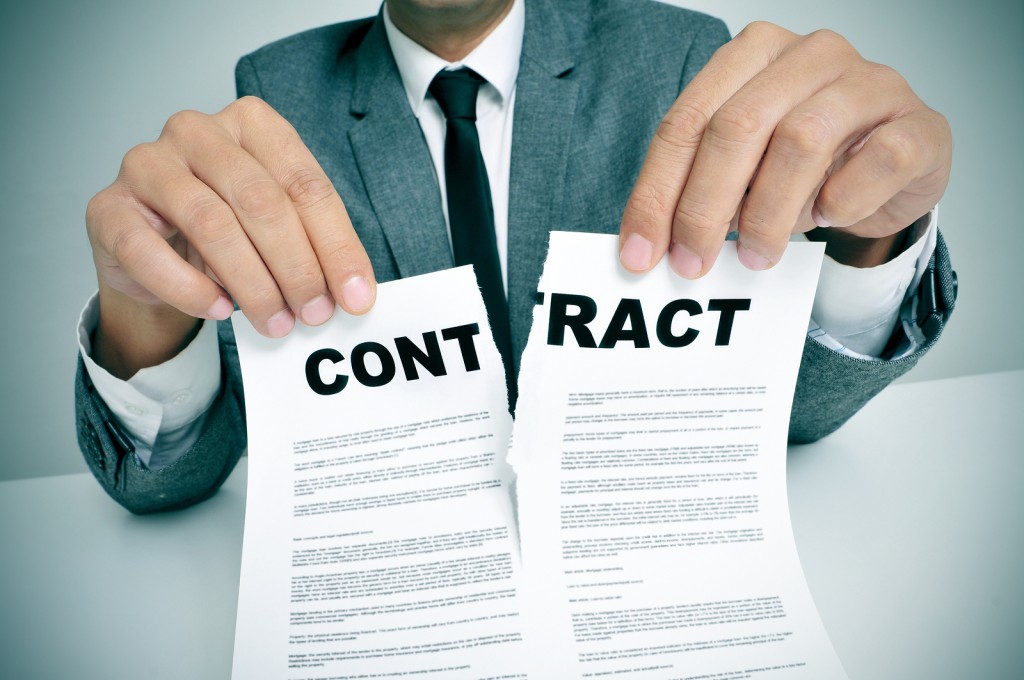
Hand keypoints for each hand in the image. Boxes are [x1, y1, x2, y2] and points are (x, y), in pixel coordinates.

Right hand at [87, 97, 375, 373]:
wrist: (155, 254)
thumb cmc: (229, 229)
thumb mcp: (281, 229)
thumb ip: (315, 248)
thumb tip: (354, 293)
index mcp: (251, 123)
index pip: (305, 184)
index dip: (336, 246)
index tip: (357, 296)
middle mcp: (197, 131)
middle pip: (261, 201)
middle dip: (297, 267)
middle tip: (316, 314)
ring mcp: (147, 165)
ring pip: (212, 224)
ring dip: (252, 283)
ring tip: (276, 322)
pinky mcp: (109, 208)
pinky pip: (150, 252)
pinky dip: (191, 288)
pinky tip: (220, 310)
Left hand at [619, 22, 951, 275]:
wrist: (891, 167)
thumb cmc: (805, 165)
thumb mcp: (740, 171)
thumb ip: (696, 190)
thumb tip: (648, 246)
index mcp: (752, 54)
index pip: (687, 122)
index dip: (657, 192)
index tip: (640, 252)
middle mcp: (810, 55)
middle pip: (736, 128)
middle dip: (703, 208)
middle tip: (691, 263)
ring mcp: (870, 83)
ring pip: (801, 140)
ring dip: (768, 213)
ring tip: (756, 255)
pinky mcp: (918, 123)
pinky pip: (878, 161)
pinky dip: (844, 201)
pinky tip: (828, 218)